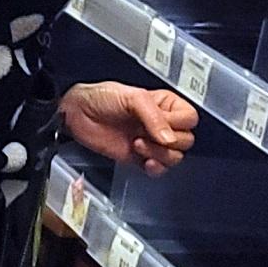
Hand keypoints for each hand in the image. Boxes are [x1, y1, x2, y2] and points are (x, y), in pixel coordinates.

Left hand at [61, 82, 197, 177]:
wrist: (77, 114)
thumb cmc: (102, 97)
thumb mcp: (132, 98)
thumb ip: (154, 117)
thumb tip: (169, 139)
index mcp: (166, 105)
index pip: (190, 118)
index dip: (178, 123)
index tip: (159, 122)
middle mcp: (162, 124)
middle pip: (186, 140)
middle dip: (168, 141)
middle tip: (144, 134)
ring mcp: (151, 142)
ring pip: (175, 156)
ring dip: (159, 154)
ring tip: (137, 144)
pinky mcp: (139, 158)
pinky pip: (160, 169)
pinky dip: (156, 168)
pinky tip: (145, 162)